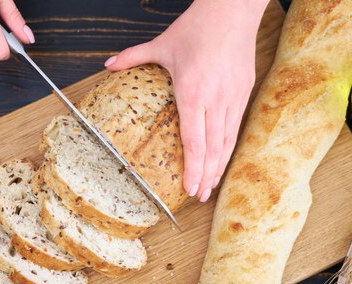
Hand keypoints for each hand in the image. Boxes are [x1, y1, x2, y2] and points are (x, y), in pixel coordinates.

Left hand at [105, 0, 267, 201]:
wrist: (232, 10)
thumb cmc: (197, 27)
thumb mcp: (162, 44)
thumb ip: (133, 57)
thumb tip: (107, 65)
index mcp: (193, 91)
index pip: (194, 140)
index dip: (192, 168)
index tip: (188, 188)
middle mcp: (215, 100)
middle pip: (212, 148)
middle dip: (205, 176)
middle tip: (198, 197)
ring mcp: (232, 97)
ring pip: (226, 141)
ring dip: (218, 167)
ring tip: (210, 186)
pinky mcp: (243, 92)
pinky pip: (236, 127)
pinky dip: (228, 148)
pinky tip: (222, 160)